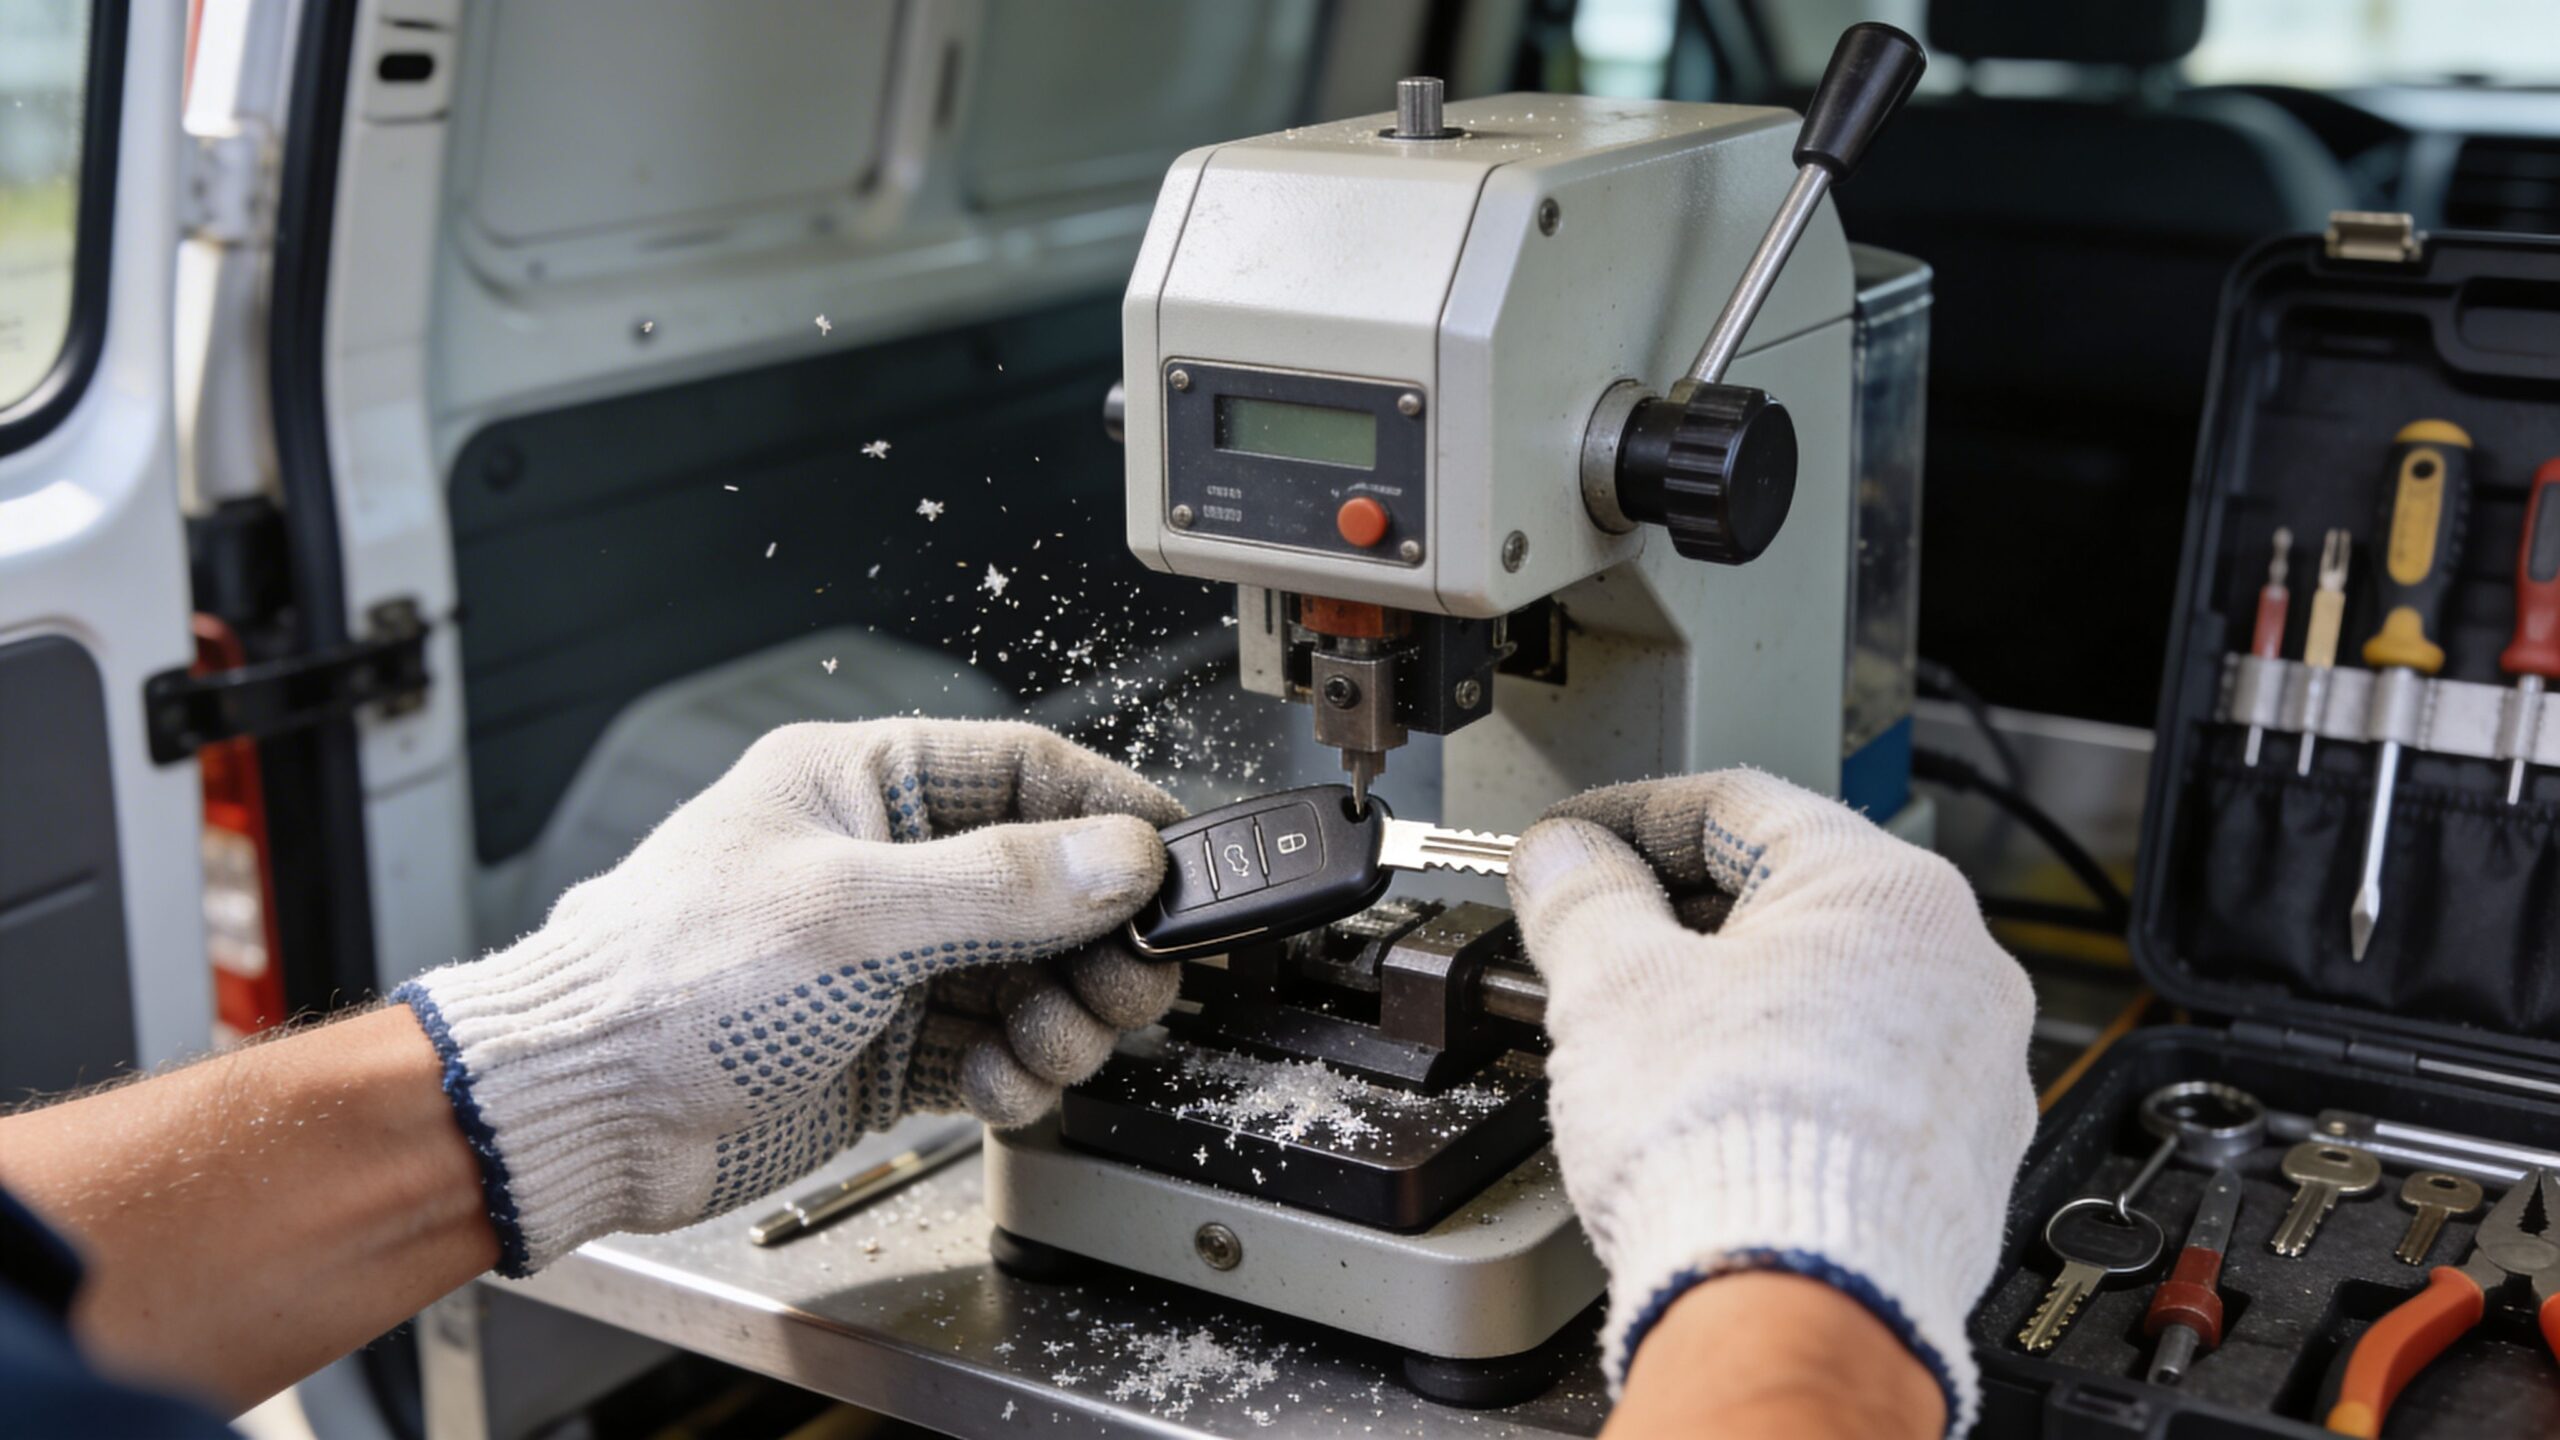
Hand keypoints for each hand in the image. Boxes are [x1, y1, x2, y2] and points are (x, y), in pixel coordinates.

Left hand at [395, 719, 1185, 1273]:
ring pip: (1032, 977)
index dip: (1112, 813)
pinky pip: (995, 1051)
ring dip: (1063, 1018)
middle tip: (1129, 981)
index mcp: (862, 787)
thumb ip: (1001, 885)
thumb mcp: (853, 914)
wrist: (582, 1111)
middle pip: (1048, 886)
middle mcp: (883, 869)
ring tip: (1051, 1043)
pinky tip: (996, 1085)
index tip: (1181, 856)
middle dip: (1098, 938)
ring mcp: (888, 963)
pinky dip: (1016, 1075)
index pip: (1025, 774)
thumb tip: (1118, 856)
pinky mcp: (886, 1050)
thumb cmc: (665, 977)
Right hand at [1505, 770, 2035, 1432]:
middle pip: (1790, 897)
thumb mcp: (1612, 984)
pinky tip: (1717, 1107)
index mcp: (1885, 887)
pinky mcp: (1965, 1152)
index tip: (1573, 844)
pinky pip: (1863, 1075)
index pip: (1735, 805)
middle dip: (1680, 915)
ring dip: (1733, 996)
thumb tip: (1565, 858)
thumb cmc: (1728, 1142)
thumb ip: (1582, 894)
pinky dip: (1787, 1070)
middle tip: (1595, 942)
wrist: (1796, 1303)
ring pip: (1831, 989)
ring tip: (1645, 1037)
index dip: (1628, 817)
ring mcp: (1973, 1063)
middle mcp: (1959, 962)